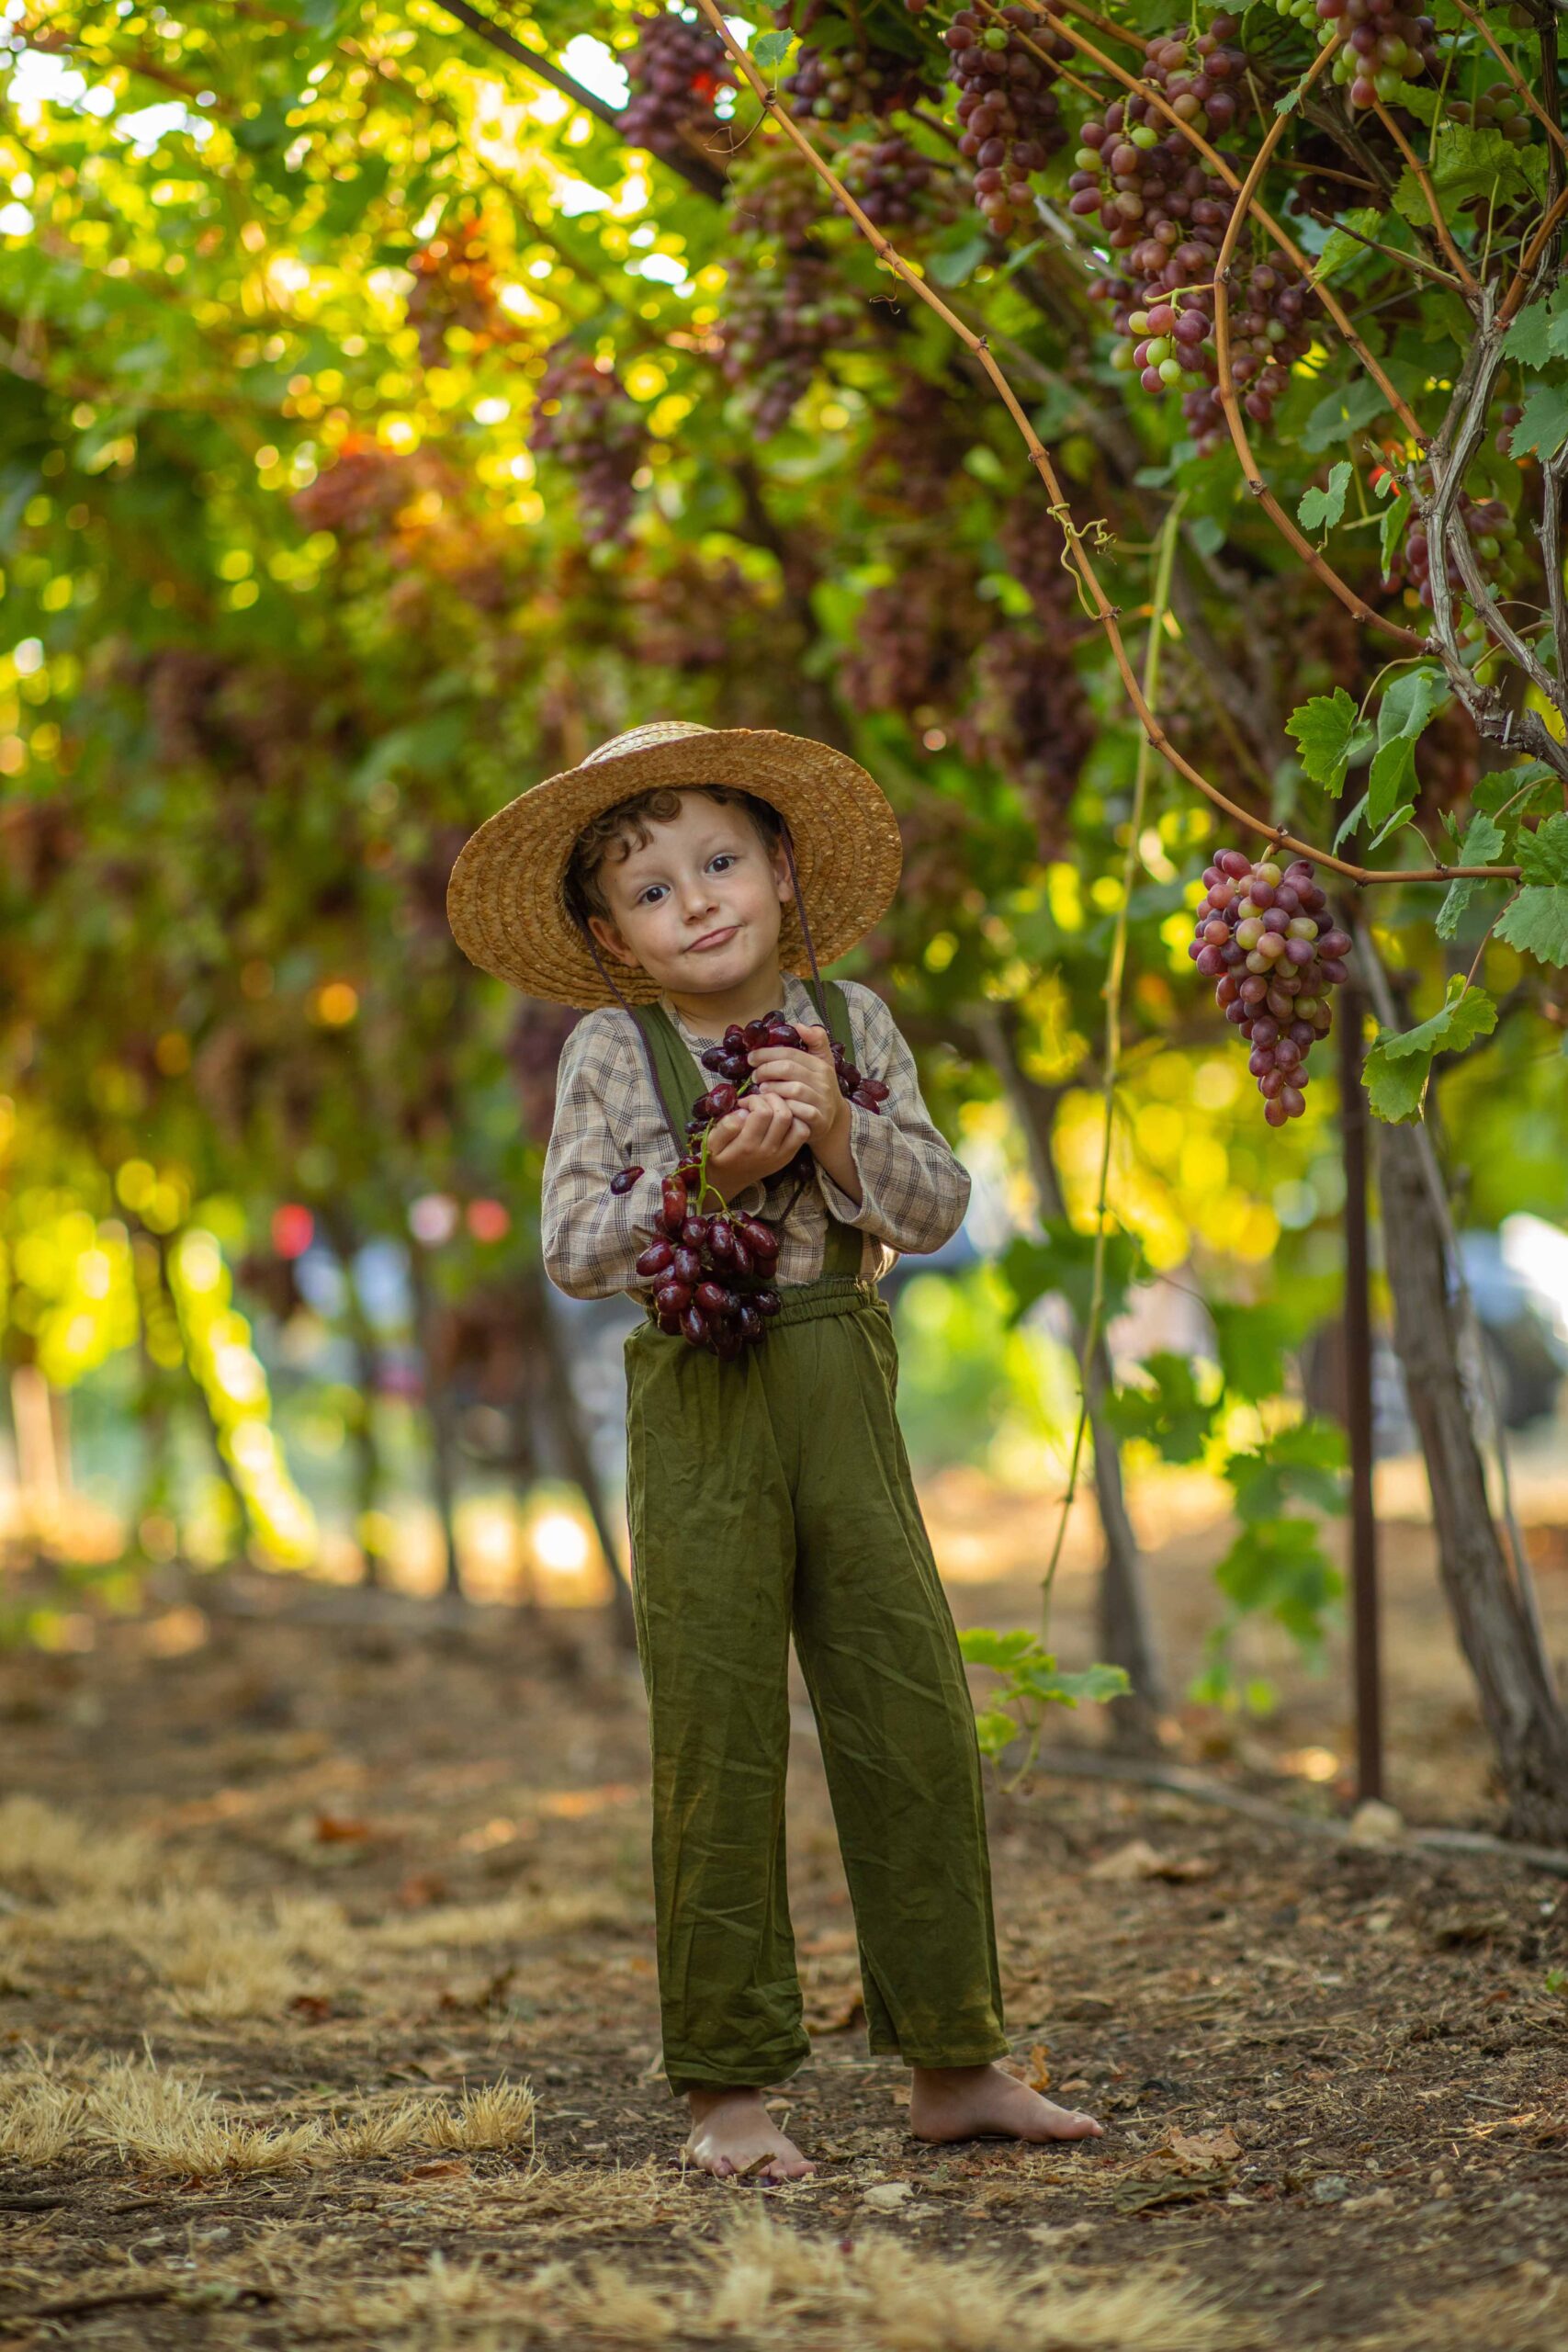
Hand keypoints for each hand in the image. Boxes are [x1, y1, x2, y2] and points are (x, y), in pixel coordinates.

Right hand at [705, 1091, 807, 1193]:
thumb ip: (725, 1127)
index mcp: (748, 1146)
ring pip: (798, 1123)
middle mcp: (768, 1151)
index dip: (755, 1099)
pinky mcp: (788, 1156)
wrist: (727, 1183)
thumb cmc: (717, 1157)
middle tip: (760, 1101)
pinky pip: (802, 1133)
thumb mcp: (711, 1143)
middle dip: (772, 1099)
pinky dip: (796, 1121)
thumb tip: (743, 1112)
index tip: (745, 1102)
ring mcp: (782, 1155)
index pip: (763, 1112)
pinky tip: (779, 1119)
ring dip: (787, 1109)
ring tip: (771, 1108)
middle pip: (784, 1115)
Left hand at [745, 1025, 848, 1149]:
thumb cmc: (817, 1088)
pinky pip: (798, 1111)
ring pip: (793, 1089)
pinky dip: (783, 1107)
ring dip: (773, 1088)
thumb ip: (814, 1041)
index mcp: (820, 1065)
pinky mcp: (819, 1120)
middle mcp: (824, 1082)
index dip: (767, 1053)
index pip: (790, 1053)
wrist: (832, 1119)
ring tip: (761, 1090)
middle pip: (789, 1068)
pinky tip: (772, 1106)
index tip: (751, 1058)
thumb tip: (800, 1025)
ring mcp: (822, 1101)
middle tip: (754, 1076)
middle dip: (766, 1070)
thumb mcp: (820, 1063)